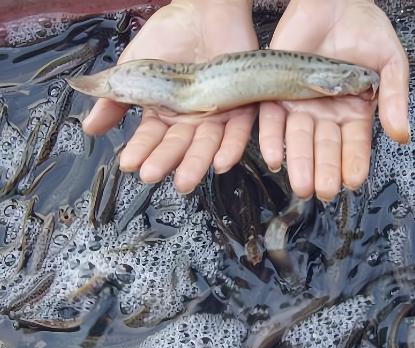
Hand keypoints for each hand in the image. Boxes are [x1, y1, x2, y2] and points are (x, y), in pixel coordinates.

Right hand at [82, 0, 257, 193]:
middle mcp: (190, 120)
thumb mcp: (134, 68)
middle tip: (152, 175)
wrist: (204, 10)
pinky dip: (232, 148)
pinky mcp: (241, 107)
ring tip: (185, 180)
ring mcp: (216, 115)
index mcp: (164, 114)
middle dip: (165, 161)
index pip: (151, 138)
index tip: (129, 163)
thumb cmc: (169, 36)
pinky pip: (239, 131)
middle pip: (179, 146)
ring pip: (207, 145)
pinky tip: (222, 163)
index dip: (141, 150)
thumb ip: (114, 97)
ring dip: (196, 163)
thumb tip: (89, 127)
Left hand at [259, 0, 409, 200]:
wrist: (334, 1)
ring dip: (299, 162)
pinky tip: (275, 157)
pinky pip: (273, 120)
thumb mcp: (390, 61)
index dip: (354, 163)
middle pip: (326, 147)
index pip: (355, 145)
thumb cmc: (365, 29)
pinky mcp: (278, 92)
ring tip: (301, 184)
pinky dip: (272, 138)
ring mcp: (302, 105)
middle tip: (324, 191)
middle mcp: (327, 114)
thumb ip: (395, 96)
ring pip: (299, 139)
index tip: (353, 181)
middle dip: (325, 170)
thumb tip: (402, 134)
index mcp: (356, 111)